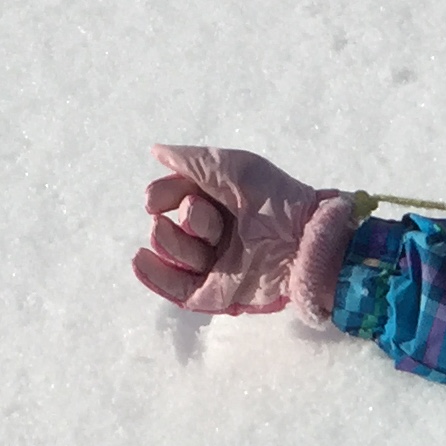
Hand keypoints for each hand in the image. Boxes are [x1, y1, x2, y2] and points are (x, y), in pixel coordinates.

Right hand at [135, 144, 354, 319]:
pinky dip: (155, 277)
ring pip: (174, 257)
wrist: (306, 239)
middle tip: (201, 214)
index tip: (157, 198)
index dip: (163, 195)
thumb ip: (194, 161)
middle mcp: (214, 235)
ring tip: (185, 236)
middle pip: (173, 228)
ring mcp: (215, 265)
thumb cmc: (277, 199)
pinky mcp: (218, 294)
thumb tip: (156, 152)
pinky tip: (139, 260)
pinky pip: (178, 291)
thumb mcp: (236, 168)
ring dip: (171, 243)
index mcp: (217, 204)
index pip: (174, 199)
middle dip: (183, 219)